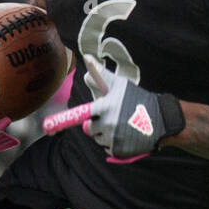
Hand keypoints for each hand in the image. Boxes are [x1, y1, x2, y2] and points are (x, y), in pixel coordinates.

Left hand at [42, 53, 183, 161]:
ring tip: (122, 124)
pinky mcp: (120, 150)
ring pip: (99, 139)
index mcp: (105, 107)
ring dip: (106, 133)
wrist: (161, 119)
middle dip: (98, 123)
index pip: (81, 114)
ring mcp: (114, 138)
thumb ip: (100, 74)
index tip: (47, 128)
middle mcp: (108, 124)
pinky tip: (127, 135)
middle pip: (90, 128)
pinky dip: (115, 143)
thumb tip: (86, 57)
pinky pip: (108, 149)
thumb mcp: (119, 85)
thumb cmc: (137, 98)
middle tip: (113, 116)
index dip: (63, 120)